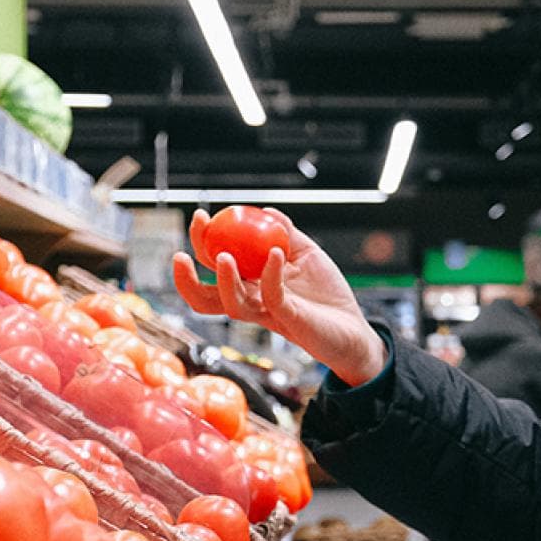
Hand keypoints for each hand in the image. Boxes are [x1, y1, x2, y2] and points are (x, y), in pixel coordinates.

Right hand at [172, 209, 387, 386]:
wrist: (354, 330)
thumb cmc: (327, 295)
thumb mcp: (307, 255)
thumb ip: (287, 234)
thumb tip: (267, 211)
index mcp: (250, 286)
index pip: (214, 269)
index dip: (201, 244)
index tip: (201, 217)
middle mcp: (252, 302)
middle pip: (207, 295)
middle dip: (187, 275)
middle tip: (186, 248)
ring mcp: (268, 313)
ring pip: (232, 303)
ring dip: (223, 280)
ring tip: (223, 256)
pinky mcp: (289, 319)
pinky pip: (273, 296)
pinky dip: (271, 274)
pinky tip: (276, 253)